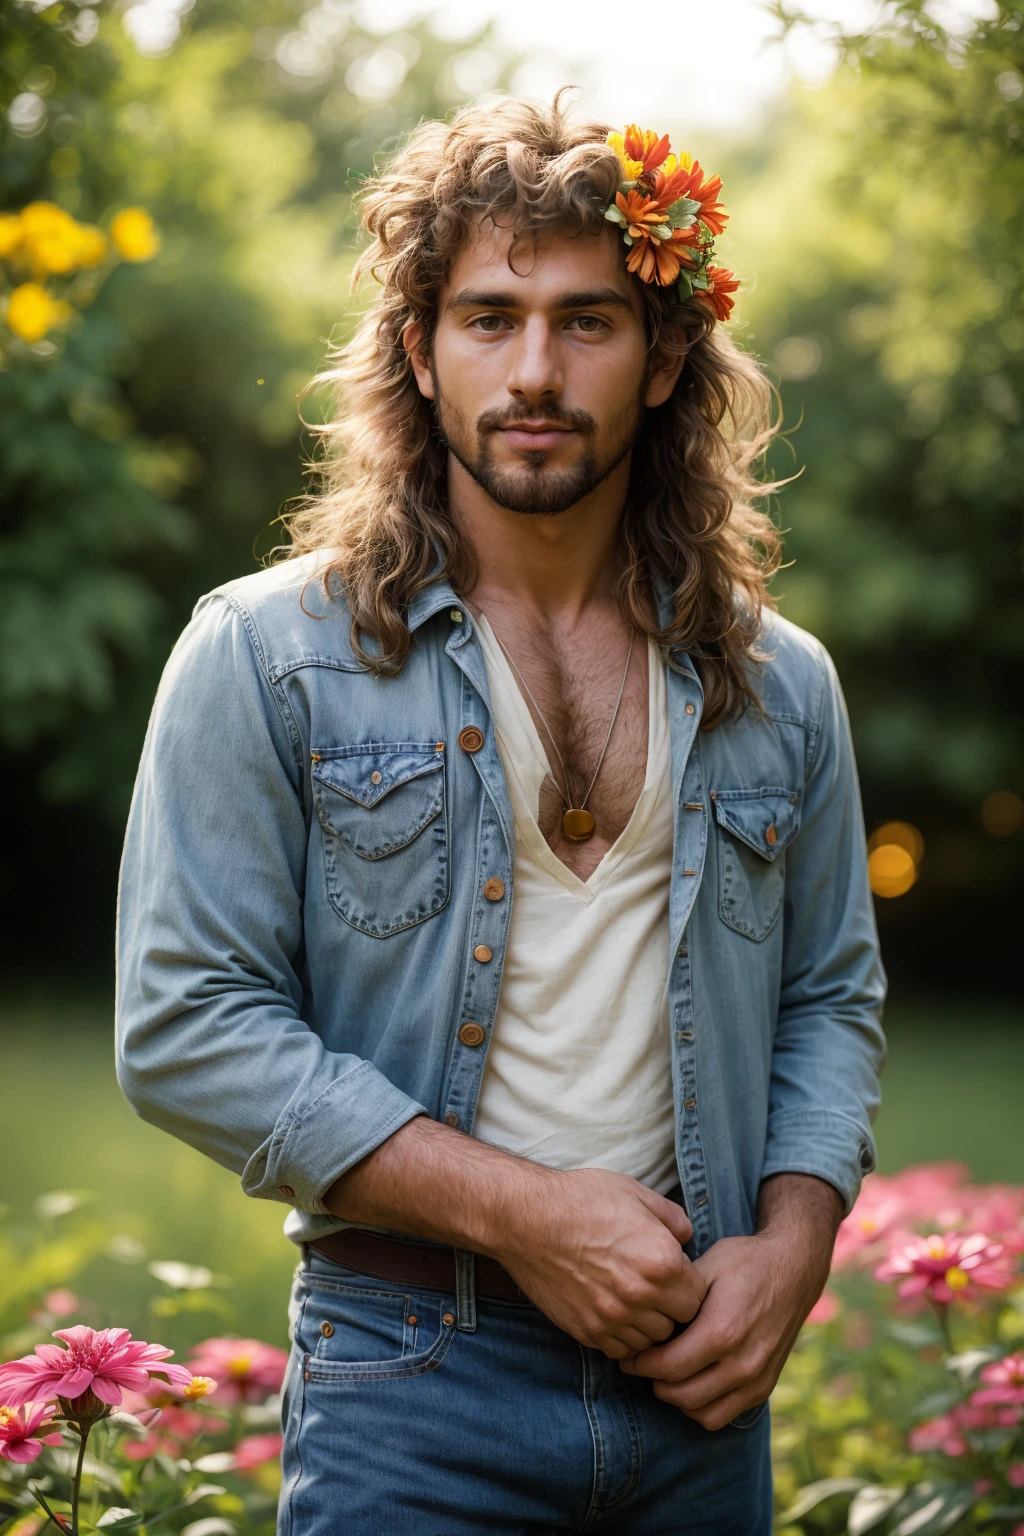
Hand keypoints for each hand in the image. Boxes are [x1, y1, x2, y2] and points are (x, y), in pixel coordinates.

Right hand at [497, 1167, 707, 1360]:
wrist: (526, 1219)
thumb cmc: (582, 1200)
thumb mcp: (635, 1193)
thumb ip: (673, 1219)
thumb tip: (687, 1239)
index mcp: (661, 1261)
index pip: (699, 1295)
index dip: (690, 1282)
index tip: (676, 1273)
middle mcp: (641, 1296)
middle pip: (680, 1323)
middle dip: (674, 1306)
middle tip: (658, 1288)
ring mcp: (612, 1318)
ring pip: (652, 1341)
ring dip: (649, 1324)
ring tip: (635, 1299)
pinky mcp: (587, 1331)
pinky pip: (621, 1350)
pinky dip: (623, 1336)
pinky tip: (614, 1311)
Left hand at [620, 1174, 840, 1428]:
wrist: (793, 1270)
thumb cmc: (744, 1262)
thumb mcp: (705, 1267)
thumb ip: (674, 1297)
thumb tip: (640, 1319)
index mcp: (722, 1330)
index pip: (667, 1366)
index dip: (640, 1364)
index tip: (627, 1354)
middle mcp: (742, 1362)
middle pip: (680, 1393)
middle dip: (653, 1380)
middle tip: (641, 1363)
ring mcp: (756, 1379)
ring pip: (700, 1412)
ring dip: (676, 1397)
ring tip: (665, 1372)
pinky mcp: (764, 1388)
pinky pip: (722, 1415)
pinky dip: (701, 1406)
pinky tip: (692, 1381)